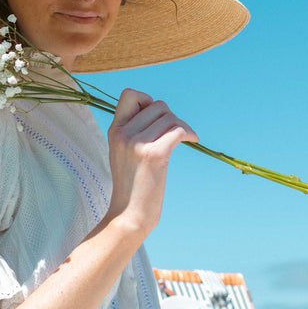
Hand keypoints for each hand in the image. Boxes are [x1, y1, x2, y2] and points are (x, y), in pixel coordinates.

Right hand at [106, 89, 197, 236]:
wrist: (129, 214)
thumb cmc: (132, 185)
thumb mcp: (123, 152)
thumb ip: (133, 130)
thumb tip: (160, 111)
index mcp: (114, 130)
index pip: (129, 94)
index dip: (147, 100)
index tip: (155, 118)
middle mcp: (123, 133)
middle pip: (157, 105)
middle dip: (171, 116)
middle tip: (176, 133)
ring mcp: (137, 143)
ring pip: (169, 116)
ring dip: (182, 125)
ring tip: (185, 138)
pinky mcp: (154, 155)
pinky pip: (178, 130)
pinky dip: (189, 133)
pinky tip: (193, 141)